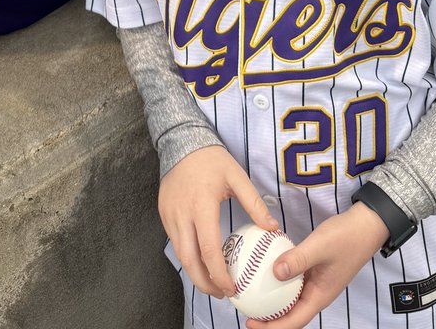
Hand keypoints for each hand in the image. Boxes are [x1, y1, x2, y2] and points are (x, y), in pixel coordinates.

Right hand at [159, 146, 277, 298]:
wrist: (182, 141)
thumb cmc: (212, 159)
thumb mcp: (237, 176)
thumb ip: (254, 203)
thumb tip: (272, 228)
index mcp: (202, 205)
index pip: (209, 250)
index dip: (219, 274)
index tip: (232, 288)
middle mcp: (182, 214)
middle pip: (189, 261)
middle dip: (204, 283)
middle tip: (221, 294)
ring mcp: (169, 214)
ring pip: (180, 254)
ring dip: (195, 272)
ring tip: (213, 281)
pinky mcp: (164, 213)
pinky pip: (175, 241)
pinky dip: (188, 255)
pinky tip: (201, 259)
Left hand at [244, 203, 388, 328]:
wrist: (366, 225)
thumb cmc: (346, 237)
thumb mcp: (320, 246)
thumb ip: (298, 259)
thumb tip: (274, 272)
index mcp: (320, 296)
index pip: (295, 321)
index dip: (273, 327)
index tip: (251, 322)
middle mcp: (318, 293)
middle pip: (291, 313)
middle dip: (270, 317)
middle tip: (246, 309)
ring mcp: (316, 281)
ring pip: (292, 297)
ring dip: (273, 299)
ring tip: (252, 292)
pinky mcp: (314, 269)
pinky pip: (294, 280)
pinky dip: (280, 280)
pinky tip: (267, 268)